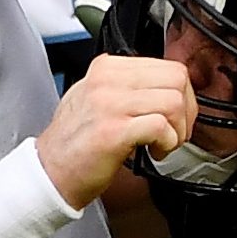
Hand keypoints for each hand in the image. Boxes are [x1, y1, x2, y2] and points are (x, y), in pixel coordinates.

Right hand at [36, 56, 194, 208]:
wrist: (50, 171)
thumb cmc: (74, 142)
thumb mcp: (94, 97)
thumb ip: (127, 86)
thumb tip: (164, 87)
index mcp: (106, 68)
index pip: (167, 66)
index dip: (182, 94)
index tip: (176, 115)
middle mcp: (107, 81)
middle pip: (176, 79)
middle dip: (186, 111)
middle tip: (175, 131)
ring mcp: (109, 104)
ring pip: (173, 101)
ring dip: (178, 129)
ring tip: (163, 143)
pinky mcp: (114, 131)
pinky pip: (161, 126)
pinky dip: (167, 143)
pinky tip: (154, 152)